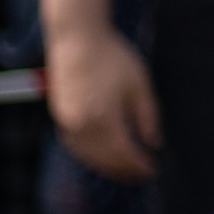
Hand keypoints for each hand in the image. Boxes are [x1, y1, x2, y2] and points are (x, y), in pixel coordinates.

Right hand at [49, 26, 160, 181]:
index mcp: (104, 119)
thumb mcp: (139, 85)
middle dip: (124, 170)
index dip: (139, 165)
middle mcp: (82, 125)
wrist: (77, 38)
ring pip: (87, 156)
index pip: (124, 153)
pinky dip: (89, 155)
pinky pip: (75, 145)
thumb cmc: (112, 57)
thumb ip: (147, 117)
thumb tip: (153, 143)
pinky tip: (101, 155)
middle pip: (105, 159)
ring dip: (106, 166)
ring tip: (124, 169)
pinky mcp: (60, 115)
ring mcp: (67, 121)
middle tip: (141, 175)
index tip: (153, 171)